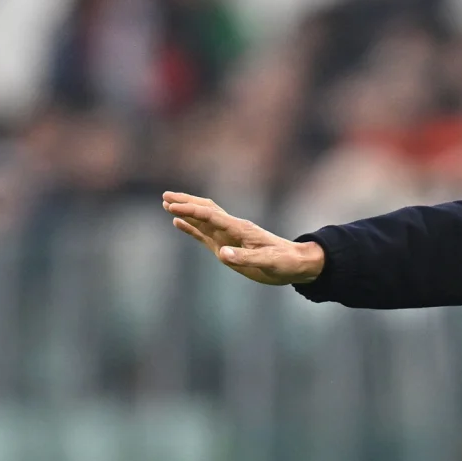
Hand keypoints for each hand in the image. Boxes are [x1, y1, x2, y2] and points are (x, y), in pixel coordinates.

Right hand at [162, 191, 324, 285]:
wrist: (295, 263)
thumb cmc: (285, 261)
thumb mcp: (268, 262)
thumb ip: (245, 258)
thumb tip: (221, 253)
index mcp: (241, 229)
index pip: (211, 216)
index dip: (191, 211)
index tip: (172, 206)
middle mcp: (232, 229)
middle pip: (205, 211)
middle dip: (186, 203)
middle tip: (166, 196)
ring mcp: (229, 237)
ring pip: (203, 220)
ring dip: (186, 212)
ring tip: (167, 204)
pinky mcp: (227, 247)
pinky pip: (205, 234)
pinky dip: (191, 227)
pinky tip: (179, 223)